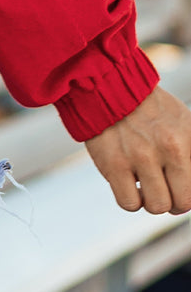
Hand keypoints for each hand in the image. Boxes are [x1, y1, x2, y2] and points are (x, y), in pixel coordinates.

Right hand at [85, 86, 190, 214]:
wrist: (108, 85)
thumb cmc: (151, 109)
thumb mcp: (184, 123)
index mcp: (185, 139)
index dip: (188, 190)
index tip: (179, 183)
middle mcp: (166, 147)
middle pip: (181, 202)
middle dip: (175, 201)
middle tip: (165, 188)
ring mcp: (138, 156)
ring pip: (156, 207)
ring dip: (152, 200)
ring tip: (146, 185)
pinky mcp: (113, 164)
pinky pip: (129, 204)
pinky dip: (131, 200)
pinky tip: (130, 184)